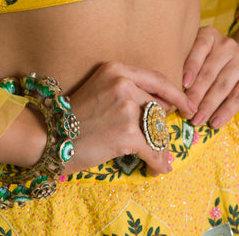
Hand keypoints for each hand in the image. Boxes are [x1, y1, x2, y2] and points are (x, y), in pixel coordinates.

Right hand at [68, 61, 191, 176]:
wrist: (50, 135)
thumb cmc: (75, 116)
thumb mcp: (101, 89)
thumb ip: (129, 90)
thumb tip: (164, 106)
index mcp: (117, 69)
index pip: (157, 80)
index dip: (176, 94)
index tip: (188, 106)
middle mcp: (123, 84)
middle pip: (158, 106)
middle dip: (161, 127)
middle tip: (162, 141)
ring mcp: (126, 108)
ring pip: (157, 129)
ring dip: (160, 147)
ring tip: (159, 158)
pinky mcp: (127, 134)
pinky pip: (153, 150)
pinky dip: (157, 163)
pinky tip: (157, 169)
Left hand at [181, 26, 238, 130]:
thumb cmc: (217, 61)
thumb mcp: (204, 56)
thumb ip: (190, 66)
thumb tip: (173, 92)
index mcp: (210, 35)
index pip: (199, 48)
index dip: (191, 66)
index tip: (183, 85)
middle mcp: (227, 43)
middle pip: (209, 71)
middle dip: (196, 94)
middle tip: (185, 111)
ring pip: (222, 85)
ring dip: (208, 106)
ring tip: (197, 120)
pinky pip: (238, 96)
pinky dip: (225, 111)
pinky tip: (215, 123)